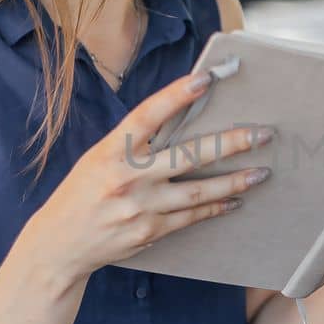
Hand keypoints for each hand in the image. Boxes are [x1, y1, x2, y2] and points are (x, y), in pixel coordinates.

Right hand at [28, 69, 273, 285]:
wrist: (60, 243)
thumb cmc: (82, 192)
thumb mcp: (99, 157)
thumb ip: (136, 143)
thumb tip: (183, 122)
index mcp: (111, 150)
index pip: (148, 115)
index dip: (177, 95)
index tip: (207, 79)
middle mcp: (127, 176)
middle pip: (189, 155)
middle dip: (231, 143)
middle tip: (264, 133)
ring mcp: (140, 206)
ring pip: (198, 191)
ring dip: (235, 181)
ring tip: (262, 172)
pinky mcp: (150, 231)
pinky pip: (192, 216)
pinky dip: (216, 206)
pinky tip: (235, 199)